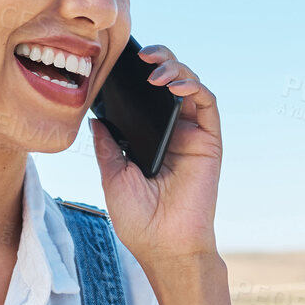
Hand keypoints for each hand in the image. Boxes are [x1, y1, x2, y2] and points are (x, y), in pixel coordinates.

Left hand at [89, 45, 220, 268]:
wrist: (164, 248)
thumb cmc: (139, 221)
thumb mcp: (113, 176)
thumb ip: (108, 146)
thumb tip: (96, 119)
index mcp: (149, 140)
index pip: (146, 97)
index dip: (136, 76)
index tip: (117, 63)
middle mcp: (173, 134)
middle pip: (170, 83)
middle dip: (159, 62)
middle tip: (141, 57)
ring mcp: (192, 136)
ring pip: (190, 87)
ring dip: (175, 69)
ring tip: (155, 71)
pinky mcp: (209, 142)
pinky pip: (206, 104)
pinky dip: (193, 86)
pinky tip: (173, 85)